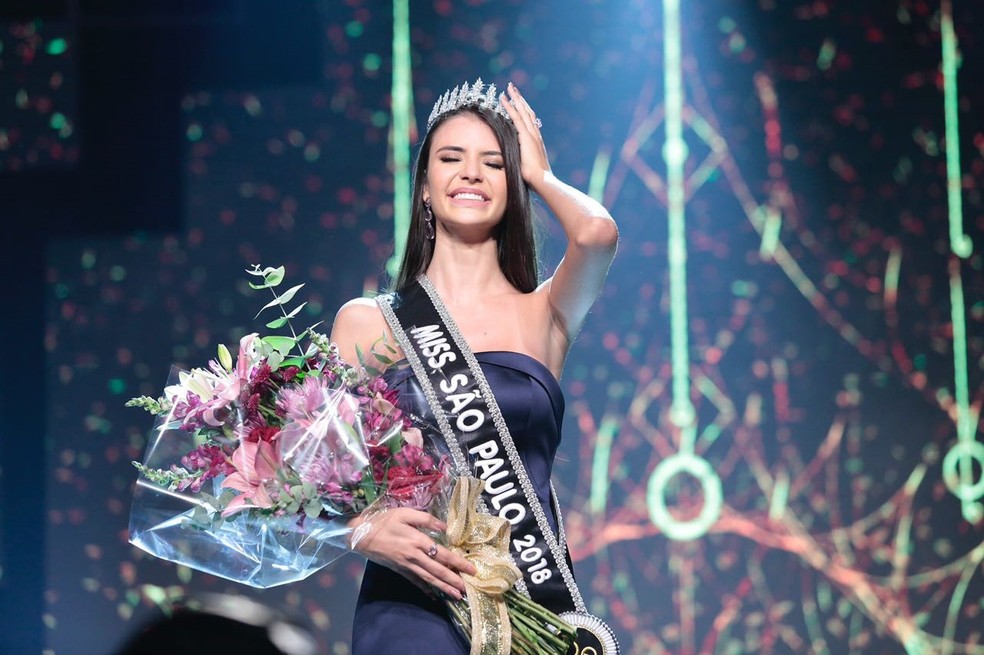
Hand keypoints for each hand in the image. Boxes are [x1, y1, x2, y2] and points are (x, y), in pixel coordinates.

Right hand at [350, 507, 476, 600]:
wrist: (360, 535)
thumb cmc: (383, 521)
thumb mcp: (405, 513)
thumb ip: (426, 519)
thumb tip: (445, 527)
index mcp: (417, 540)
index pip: (443, 554)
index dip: (458, 563)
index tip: (471, 569)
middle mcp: (414, 556)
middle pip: (438, 571)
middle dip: (454, 581)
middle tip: (467, 589)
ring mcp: (406, 565)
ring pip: (429, 579)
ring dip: (443, 588)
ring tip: (456, 595)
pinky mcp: (399, 570)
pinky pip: (415, 581)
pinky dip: (425, 589)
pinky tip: (434, 596)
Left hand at [501, 82, 550, 186]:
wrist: (542, 180)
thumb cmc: (535, 179)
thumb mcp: (527, 166)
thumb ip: (522, 160)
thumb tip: (515, 163)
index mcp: (536, 140)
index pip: (529, 121)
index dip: (523, 110)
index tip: (517, 102)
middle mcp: (535, 134)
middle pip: (527, 112)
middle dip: (520, 99)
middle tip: (513, 88)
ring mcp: (531, 134)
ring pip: (522, 111)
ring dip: (515, 98)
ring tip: (509, 88)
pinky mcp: (526, 136)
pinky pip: (516, 117)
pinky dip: (509, 107)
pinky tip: (503, 99)